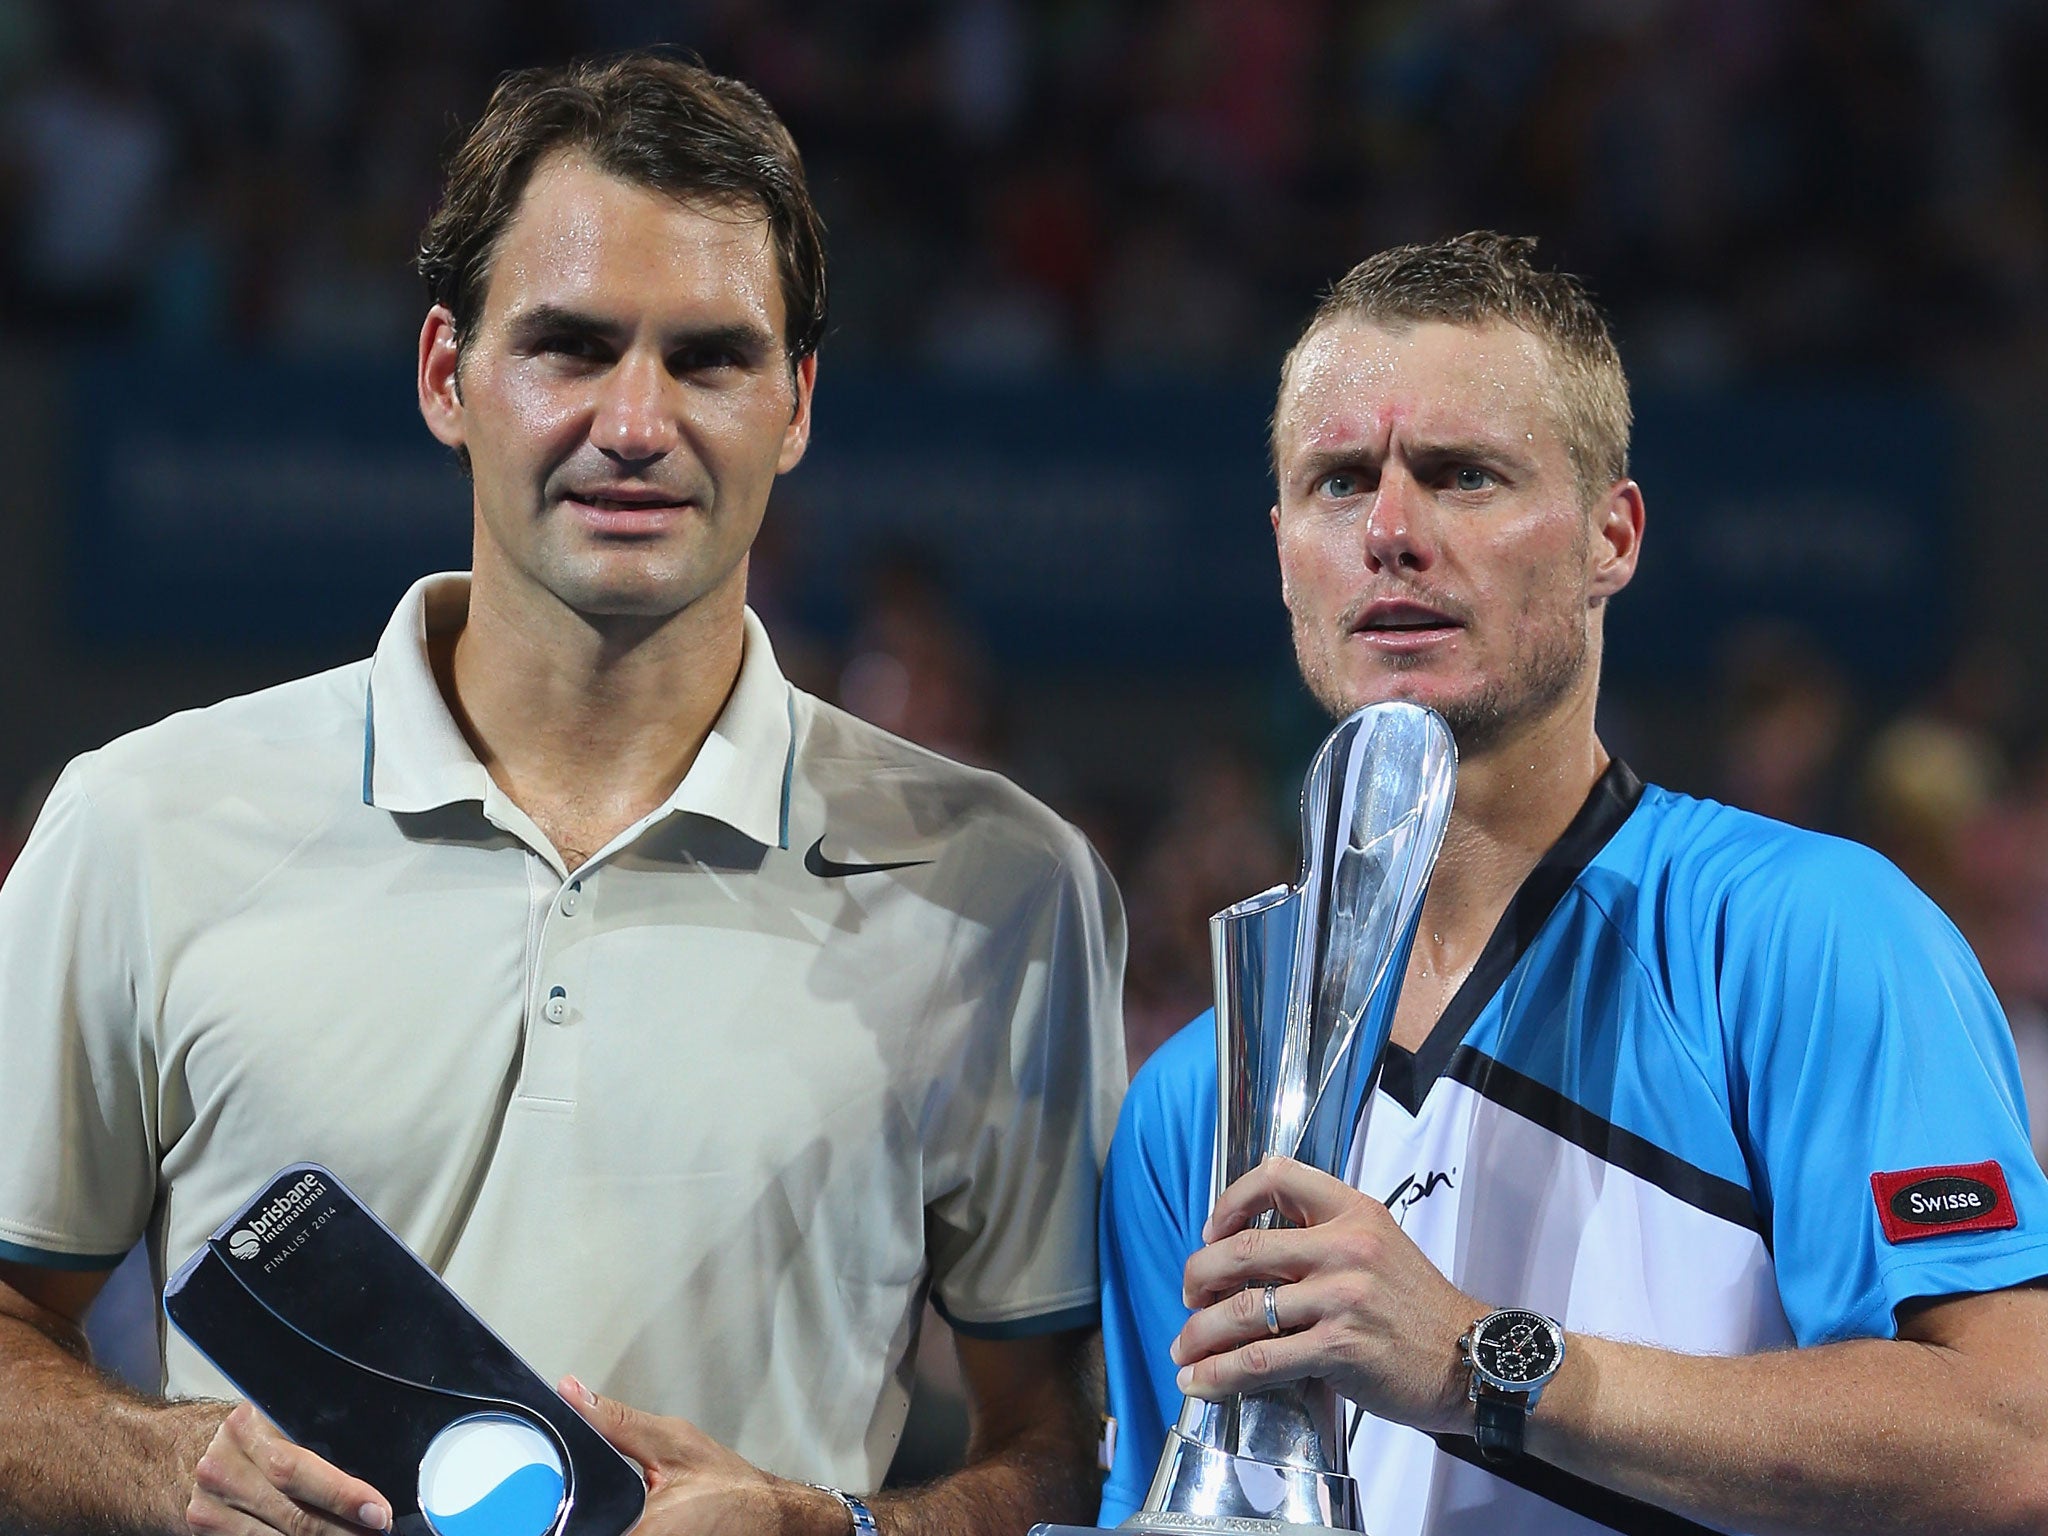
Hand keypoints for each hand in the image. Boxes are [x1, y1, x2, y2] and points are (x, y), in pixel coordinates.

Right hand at [187, 1402, 391, 1535]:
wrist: (196, 1452)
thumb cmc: (258, 1434)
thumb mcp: (284, 1421)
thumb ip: (320, 1441)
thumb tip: (371, 1484)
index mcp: (249, 1426)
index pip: (298, 1469)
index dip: (342, 1496)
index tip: (377, 1512)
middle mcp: (223, 1466)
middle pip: (293, 1514)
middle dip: (341, 1529)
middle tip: (375, 1533)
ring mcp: (209, 1504)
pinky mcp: (205, 1531)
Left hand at [560, 1377, 849, 1535]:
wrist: (767, 1515)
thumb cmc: (729, 1485)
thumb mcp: (671, 1441)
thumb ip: (616, 1420)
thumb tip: (571, 1392)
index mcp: (639, 1529)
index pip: (575, 1521)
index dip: (548, 1507)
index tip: (528, 1494)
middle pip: (580, 1523)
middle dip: (562, 1509)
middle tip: (547, 1492)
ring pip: (593, 1528)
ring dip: (583, 1515)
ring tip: (569, 1498)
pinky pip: (609, 1529)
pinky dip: (602, 1520)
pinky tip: (603, 1510)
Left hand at [1169, 1155, 1476, 1435]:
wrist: (1472, 1360)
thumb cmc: (1420, 1309)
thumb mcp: (1380, 1247)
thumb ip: (1325, 1241)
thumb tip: (1252, 1258)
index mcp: (1353, 1212)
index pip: (1277, 1177)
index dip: (1230, 1201)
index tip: (1212, 1231)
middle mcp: (1345, 1247)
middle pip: (1242, 1248)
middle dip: (1198, 1275)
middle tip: (1188, 1295)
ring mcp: (1342, 1298)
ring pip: (1241, 1309)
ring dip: (1199, 1333)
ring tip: (1183, 1349)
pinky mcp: (1339, 1348)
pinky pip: (1260, 1359)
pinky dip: (1220, 1374)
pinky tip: (1201, 1381)